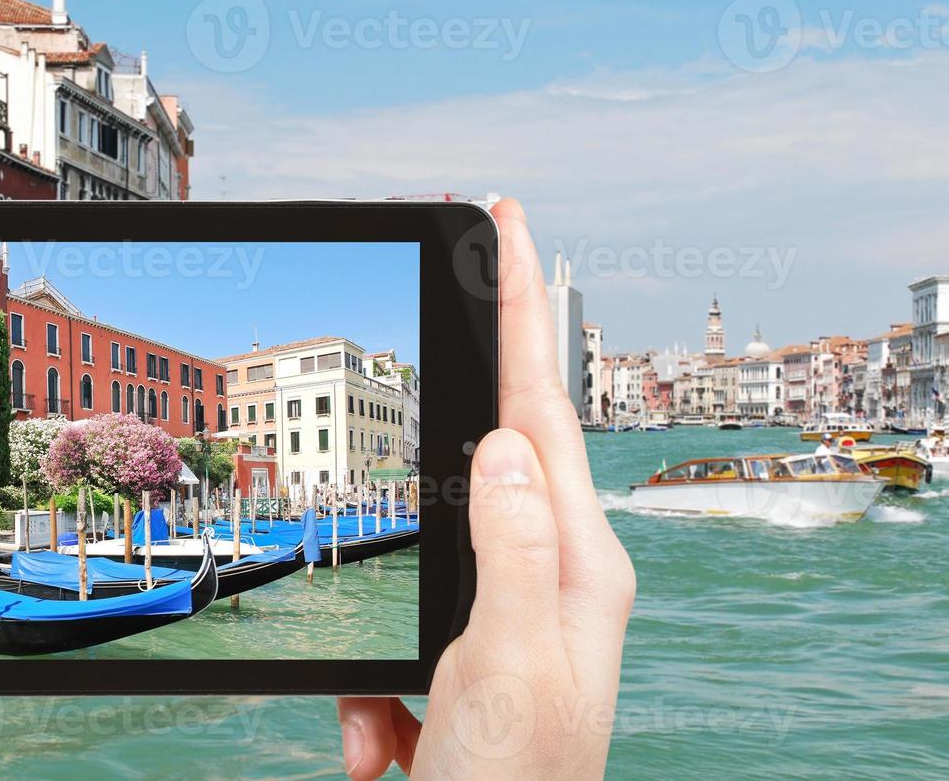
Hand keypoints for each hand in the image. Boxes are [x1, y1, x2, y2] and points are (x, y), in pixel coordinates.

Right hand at [336, 199, 635, 777]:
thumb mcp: (509, 666)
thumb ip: (510, 546)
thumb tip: (503, 442)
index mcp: (575, 566)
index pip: (539, 407)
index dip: (518, 308)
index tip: (507, 221)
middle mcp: (549, 584)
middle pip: (485, 463)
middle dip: (442, 431)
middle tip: (426, 351)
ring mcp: (504, 628)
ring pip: (418, 566)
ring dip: (385, 650)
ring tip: (397, 740)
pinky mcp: (461, 671)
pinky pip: (389, 653)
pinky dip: (372, 708)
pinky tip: (390, 761)